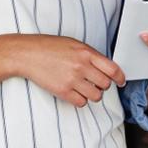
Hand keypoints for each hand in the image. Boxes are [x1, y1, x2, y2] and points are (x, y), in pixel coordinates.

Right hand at [0, 34, 124, 107]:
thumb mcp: (74, 44)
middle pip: (105, 84)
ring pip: (95, 96)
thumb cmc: (49, 47)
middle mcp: (81, 66)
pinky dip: (80, 100)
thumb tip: (105, 67)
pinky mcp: (62, 91)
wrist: (27, 54)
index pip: (113, 69)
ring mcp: (72, 80)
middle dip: (103, 86)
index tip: (120, 82)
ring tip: (84, 88)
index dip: (120, 78)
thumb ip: (90, 55)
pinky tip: (74, 93)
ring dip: (93, 94)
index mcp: (86, 53)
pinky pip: (81, 103)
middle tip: (96, 84)